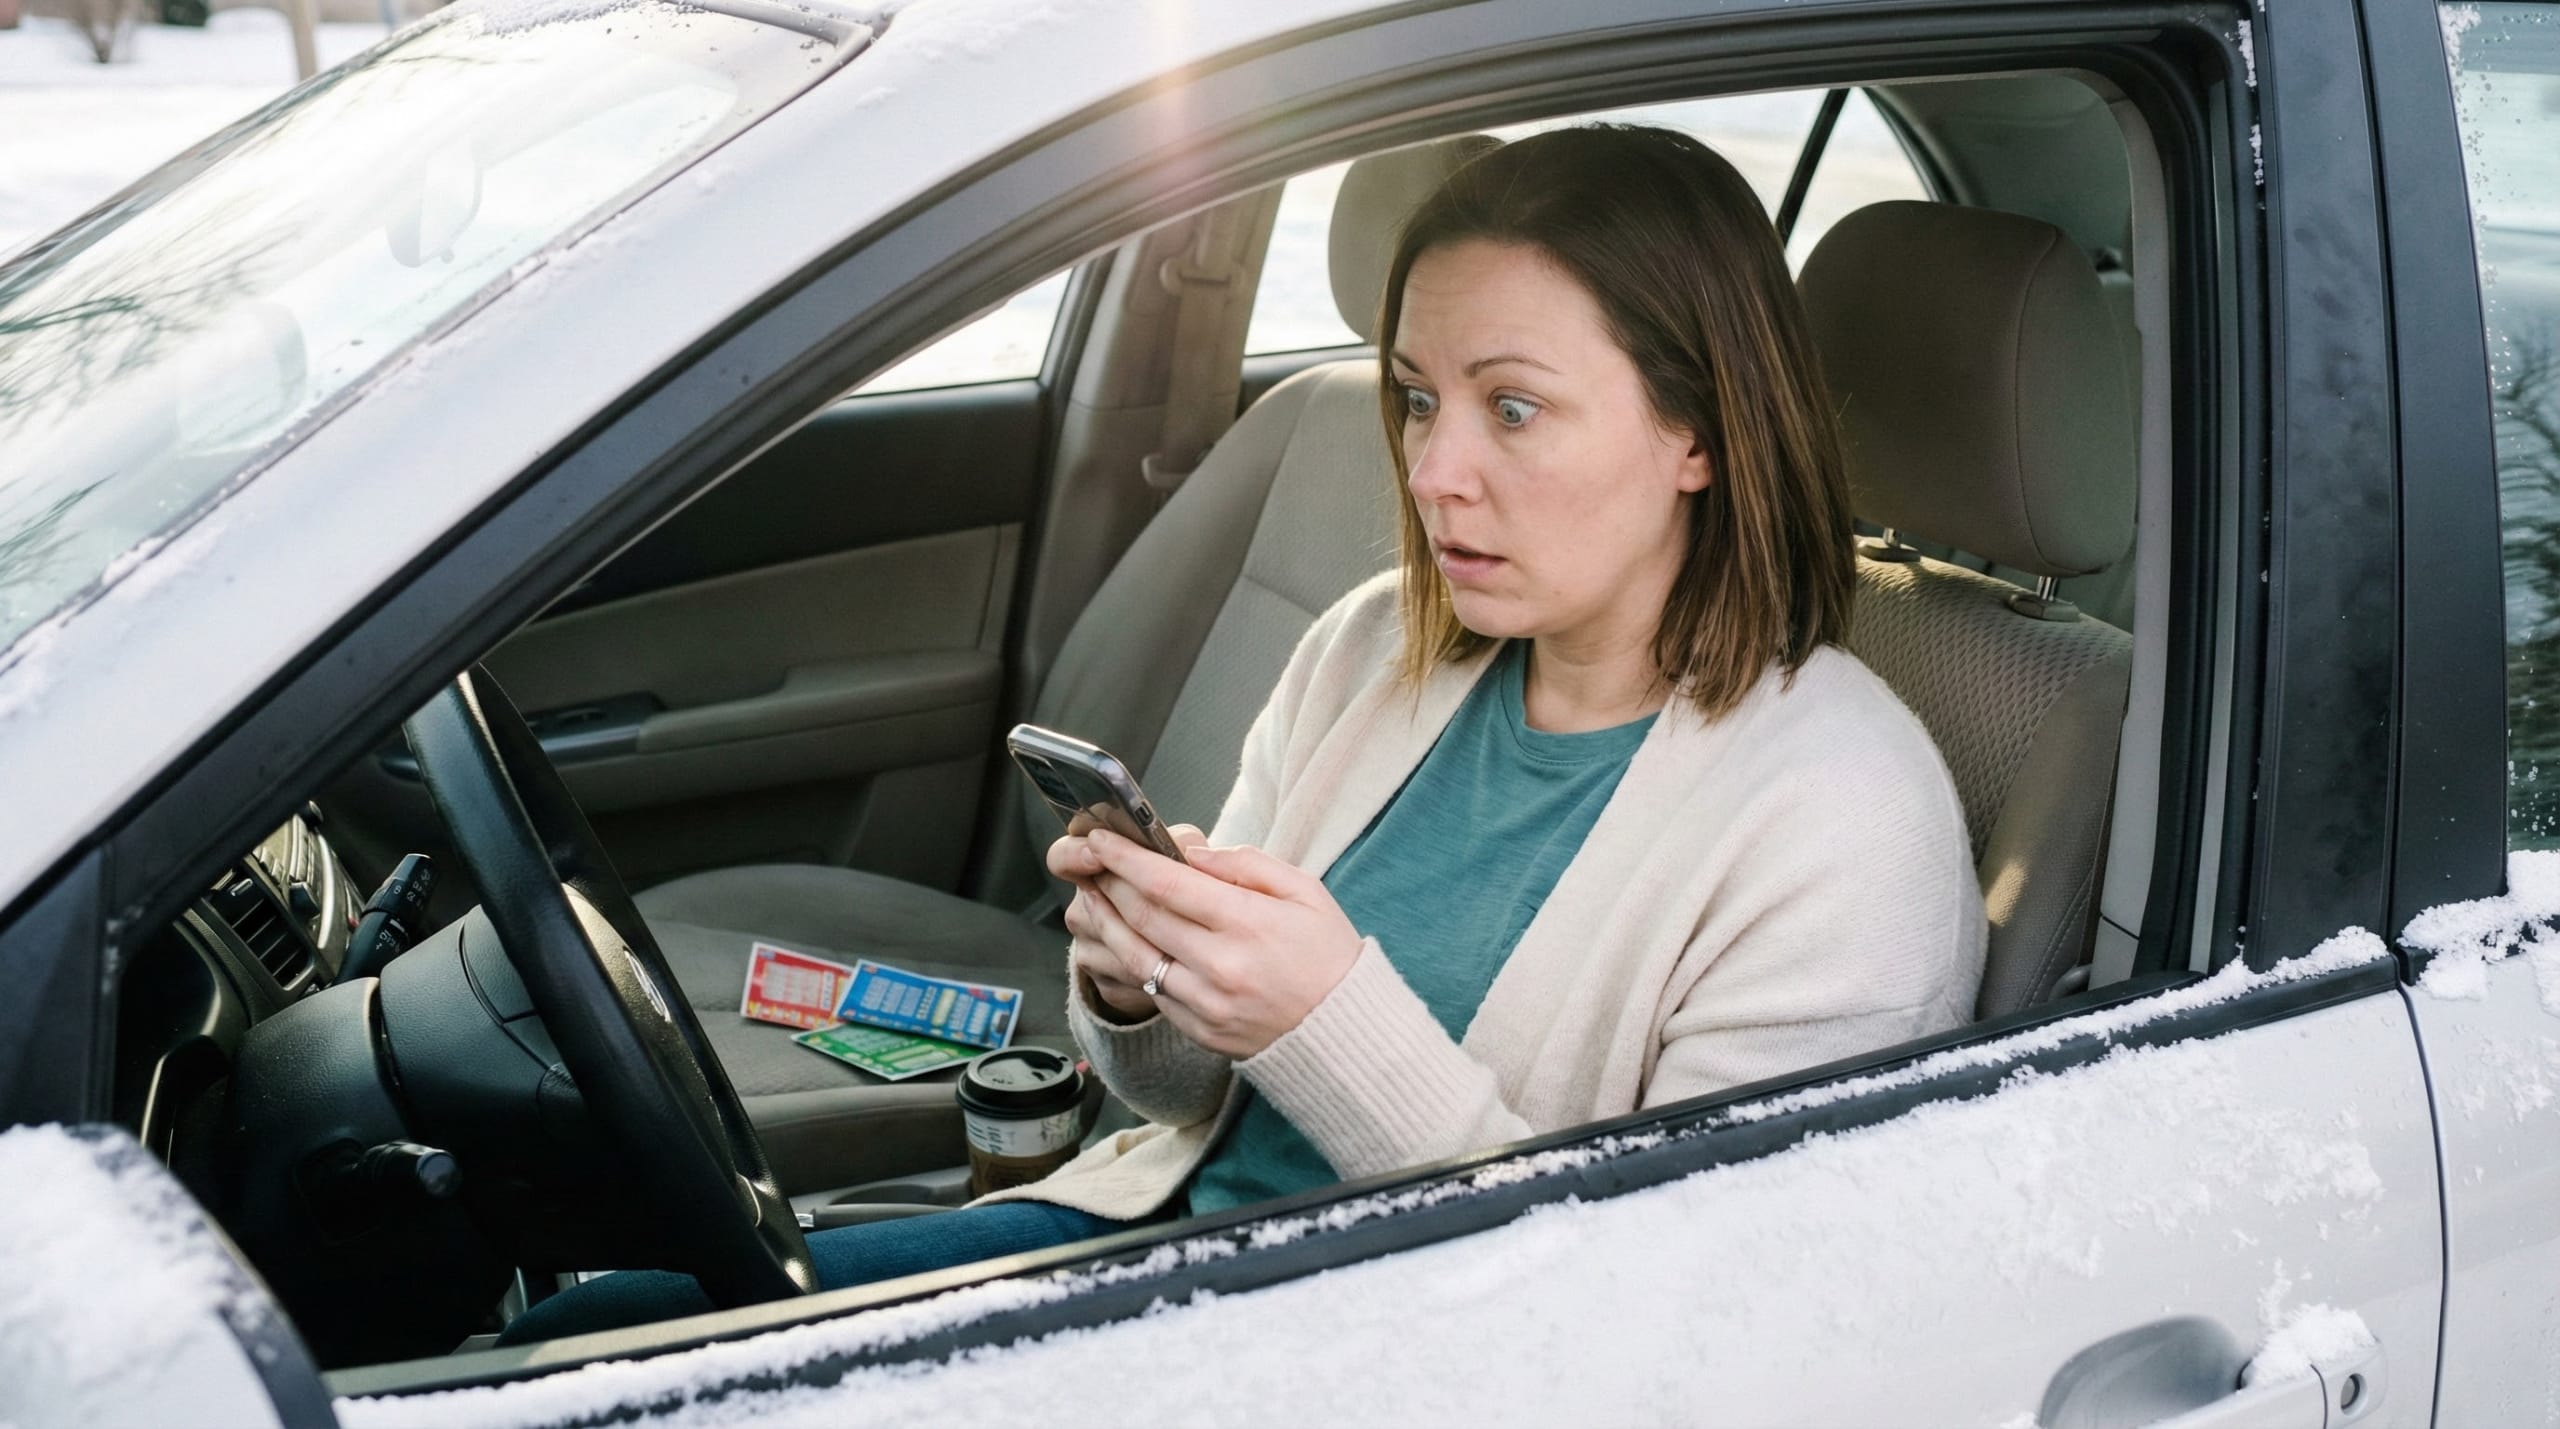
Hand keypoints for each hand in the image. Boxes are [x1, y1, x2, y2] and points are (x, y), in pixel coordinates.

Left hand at [1076, 826, 1363, 1058]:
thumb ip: (1247, 865)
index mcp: (1248, 925)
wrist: (1345, 1032)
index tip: (1101, 838)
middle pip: (1143, 917)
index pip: (1168, 884)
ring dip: (1105, 922)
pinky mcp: (1198, 1030)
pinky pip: (1151, 991)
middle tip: (1090, 860)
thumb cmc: (1328, 955)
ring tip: (1093, 895)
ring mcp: (1206, 1004)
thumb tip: (1192, 853)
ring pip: (1135, 957)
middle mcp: (1221, 967)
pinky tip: (1121, 939)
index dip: (1125, 858)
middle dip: (1109, 882)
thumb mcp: (1305, 891)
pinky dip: (1129, 961)